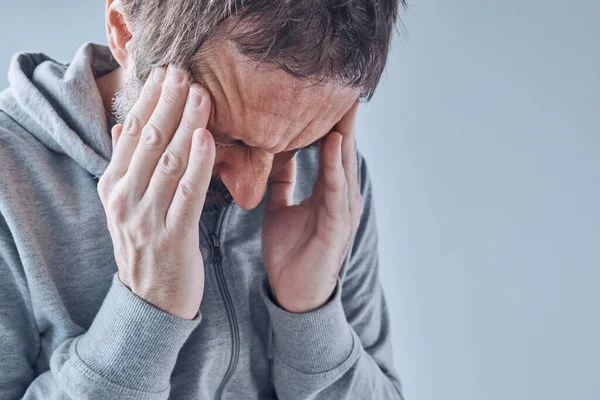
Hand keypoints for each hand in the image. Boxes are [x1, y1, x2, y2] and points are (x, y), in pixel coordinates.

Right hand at [97, 66, 214, 319]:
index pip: (131, 134)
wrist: (151, 301)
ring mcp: (146, 219)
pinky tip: (205, 138)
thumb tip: (121, 125)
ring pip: (168, 162)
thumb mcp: (126, 205)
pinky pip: (187, 193)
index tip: (167, 73)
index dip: (150, 101)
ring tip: (200, 94)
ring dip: (185, 125)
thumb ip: (127, 166)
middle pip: (148, 141)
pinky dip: (196, 164)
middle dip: (167, 104)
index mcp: (113, 187)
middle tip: (184, 72)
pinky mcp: (173, 237)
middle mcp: (124, 199)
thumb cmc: (147, 246)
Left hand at [262, 101, 363, 312]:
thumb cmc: (291, 253)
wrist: (294, 293)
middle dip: (342, 117)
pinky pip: (336, 190)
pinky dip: (334, 165)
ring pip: (343, 163)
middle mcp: (340, 196)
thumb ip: (282, 182)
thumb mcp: (281, 209)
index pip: (329, 148)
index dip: (328, 120)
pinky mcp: (337, 225)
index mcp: (327, 191)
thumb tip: (274, 154)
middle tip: (341, 83)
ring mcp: (342, 210)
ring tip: (343, 102)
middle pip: (342, 149)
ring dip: (343, 133)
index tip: (322, 91)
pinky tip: (332, 143)